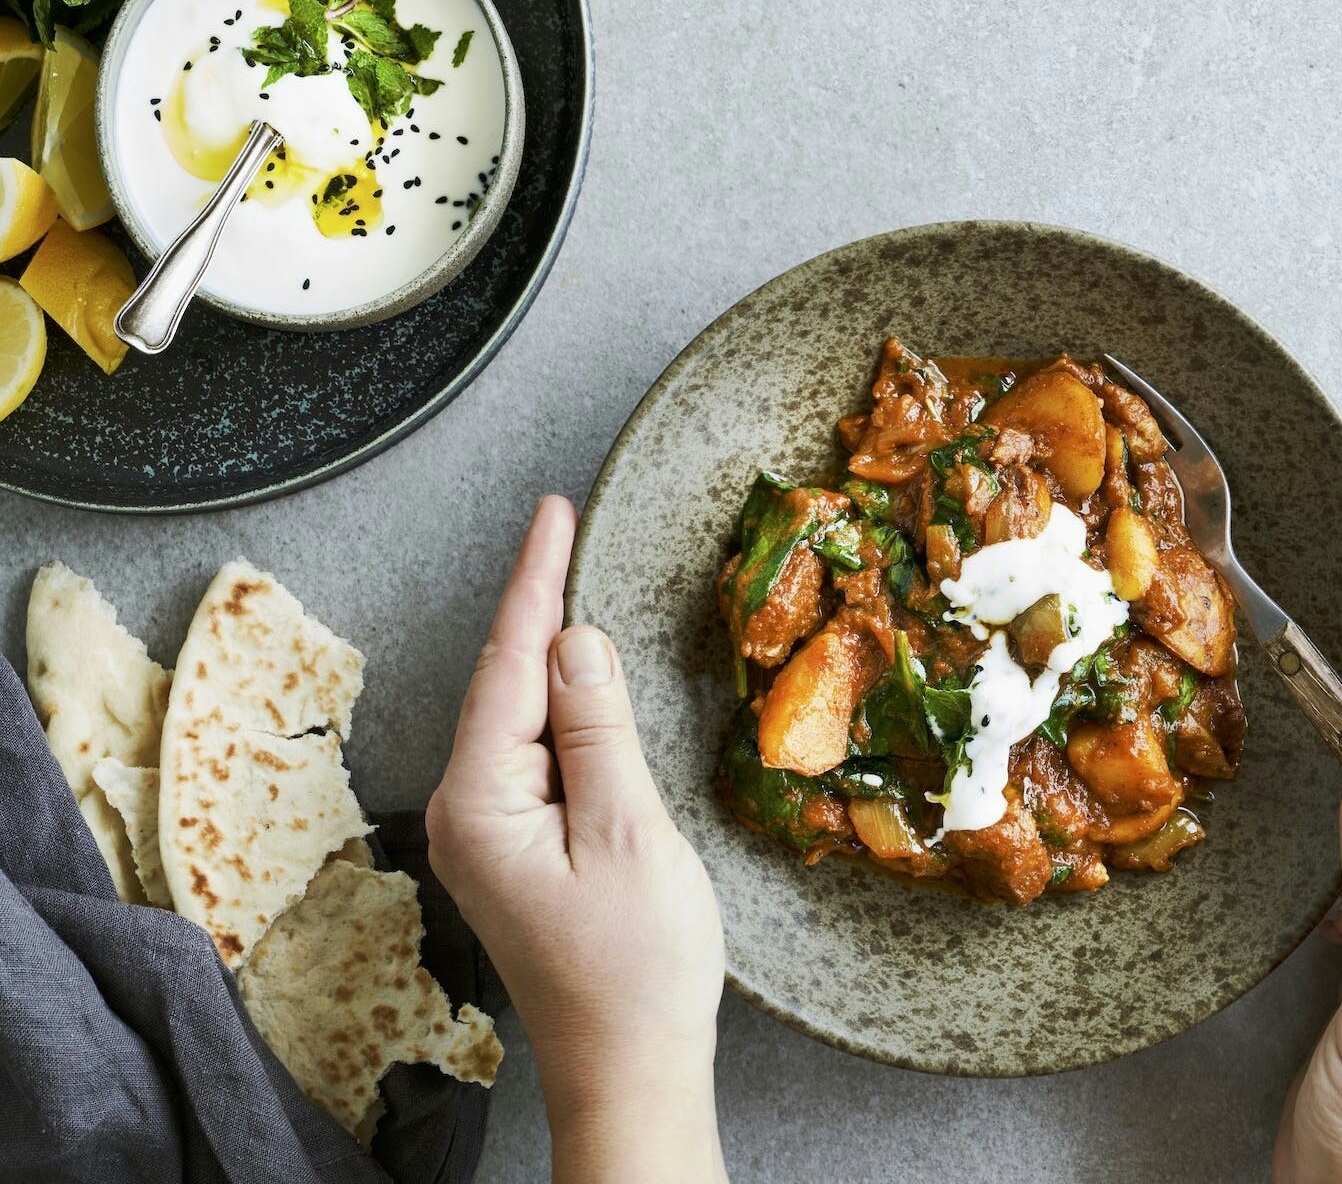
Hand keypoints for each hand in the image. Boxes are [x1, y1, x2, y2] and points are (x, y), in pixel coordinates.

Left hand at [426, 497, 728, 1183]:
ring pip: (521, 715)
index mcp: (481, 802)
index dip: (535, 582)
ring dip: (552, 655)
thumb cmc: (636, 967)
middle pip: (505, 682)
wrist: (629, 1067)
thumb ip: (598, 728)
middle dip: (539, 605)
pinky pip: (537, 752)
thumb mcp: (629, 833)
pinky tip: (584, 681)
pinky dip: (565, 708)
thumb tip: (577, 640)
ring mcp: (489, 831)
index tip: (554, 512)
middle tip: (567, 526)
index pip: (509, 665)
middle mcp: (467, 810)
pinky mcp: (517, 846)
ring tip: (577, 580)